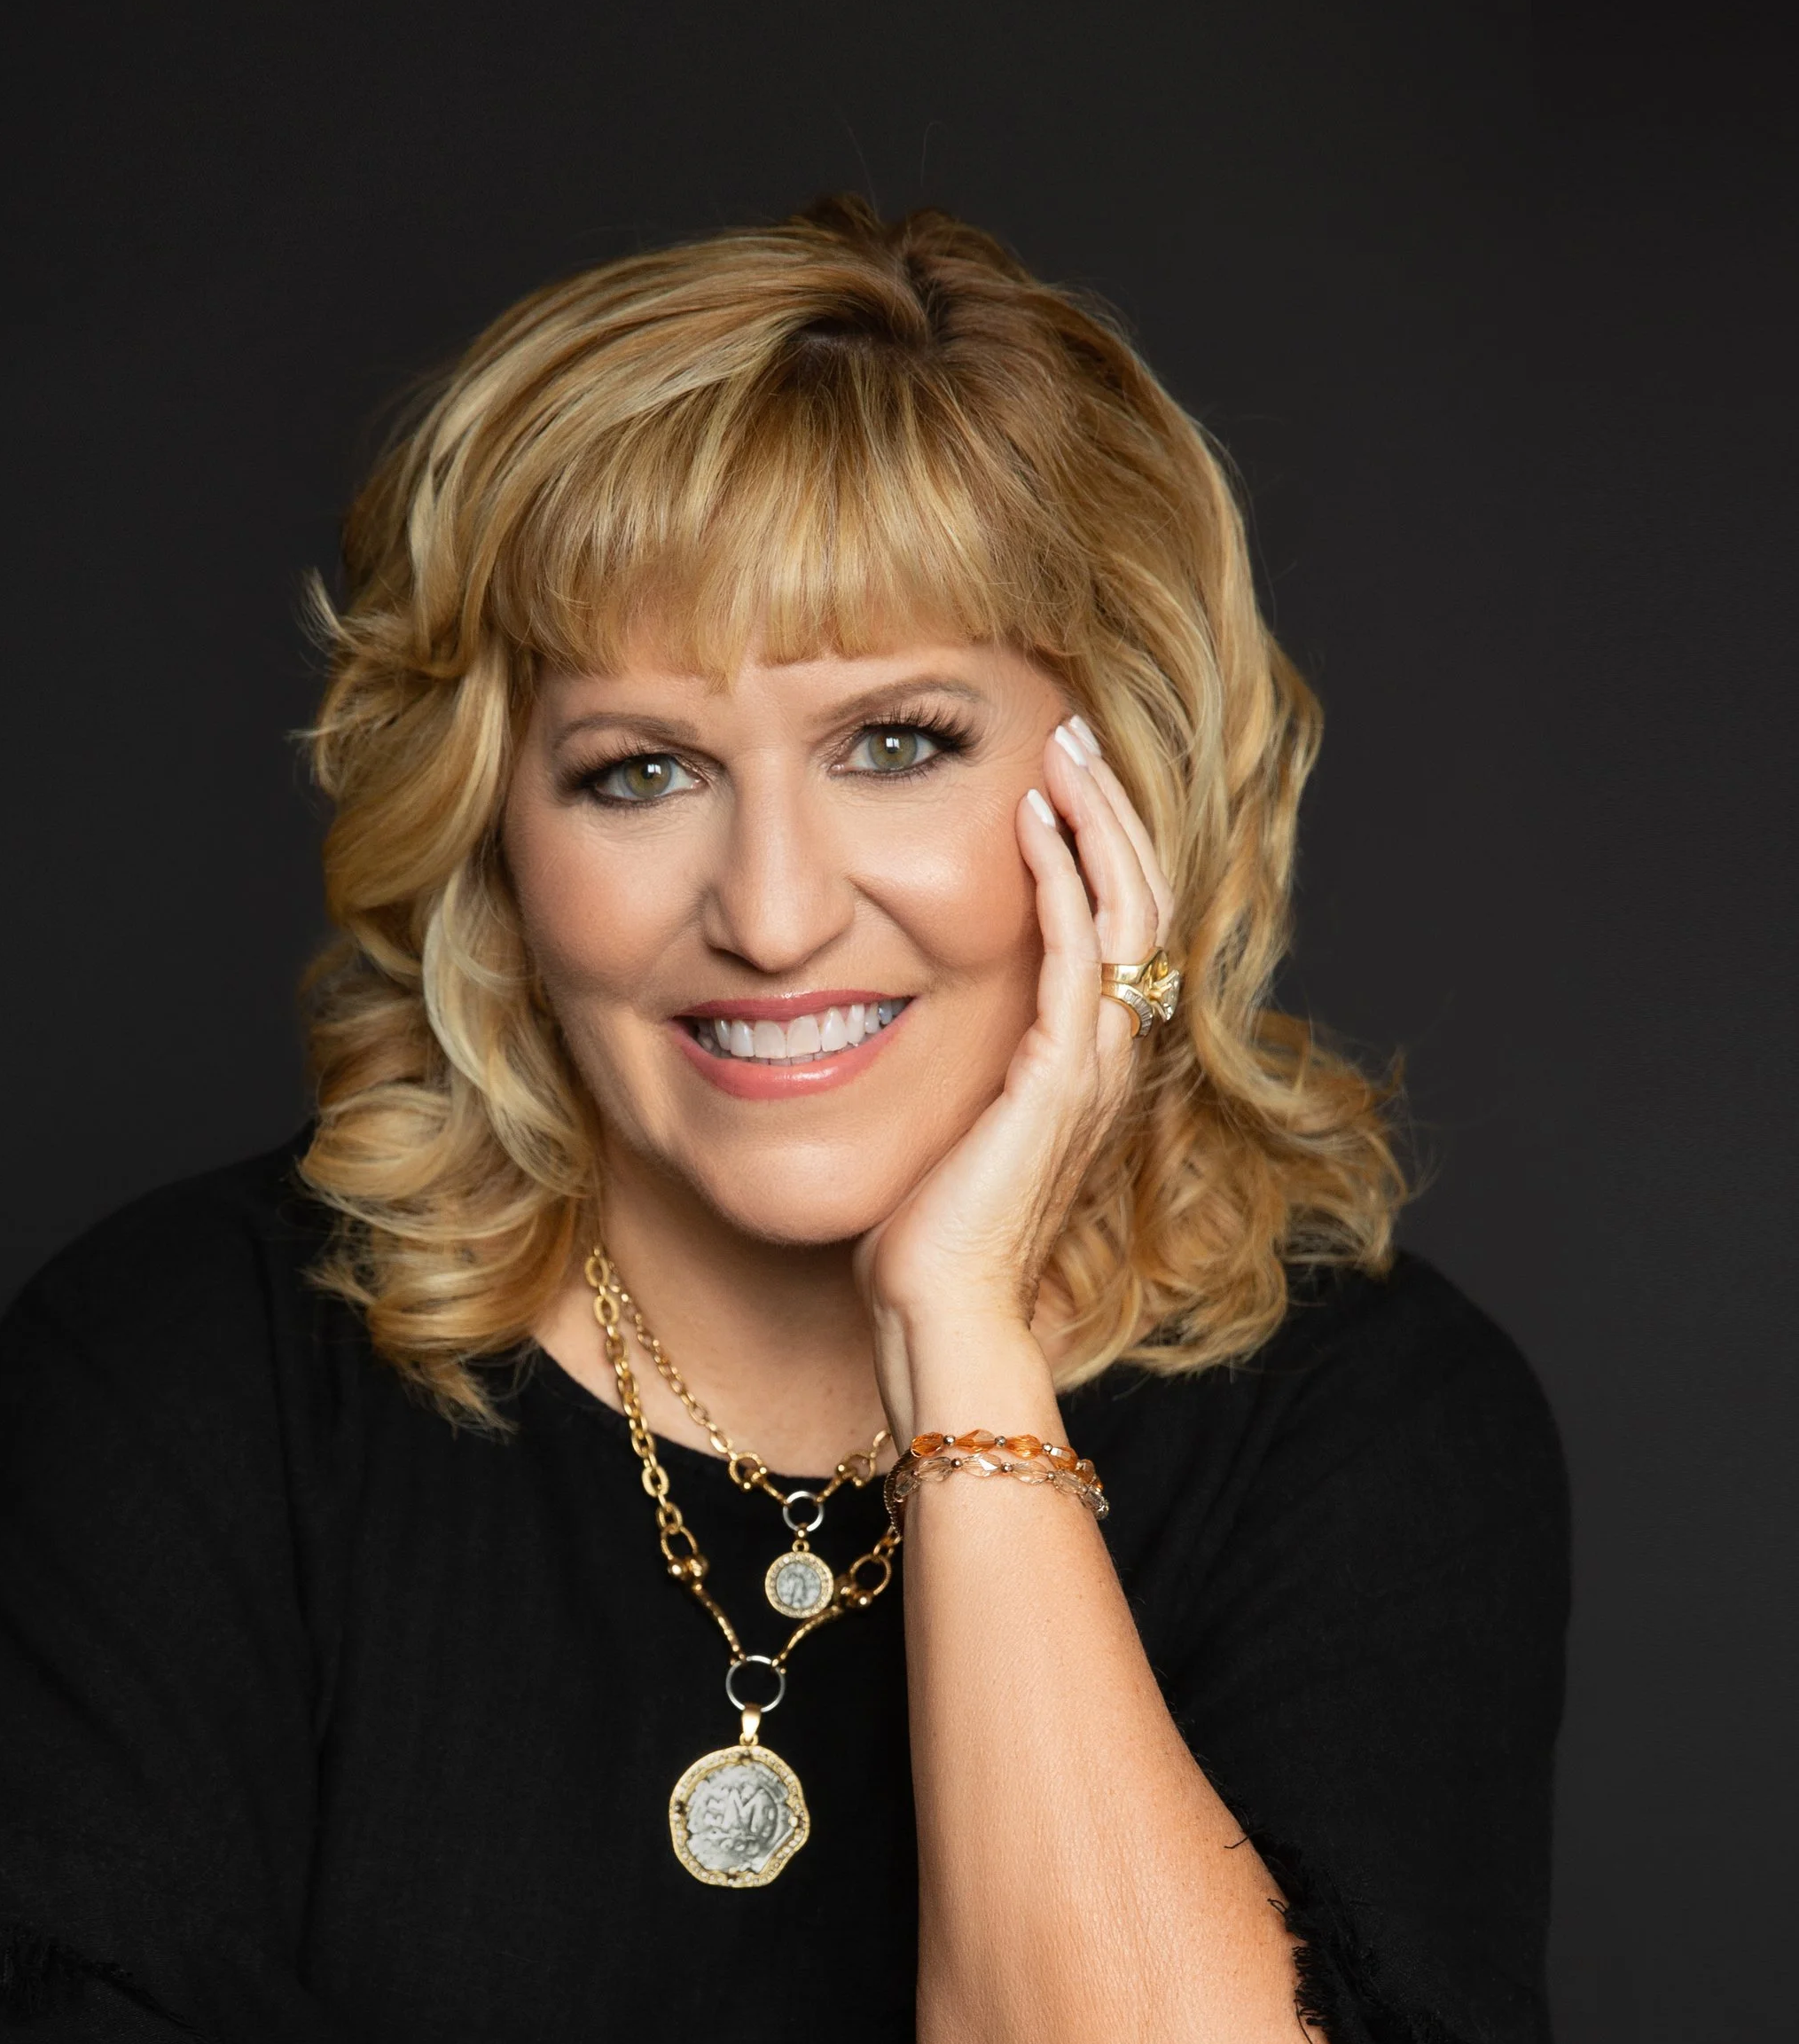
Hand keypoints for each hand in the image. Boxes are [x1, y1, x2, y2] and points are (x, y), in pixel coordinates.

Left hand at [857, 715, 1176, 1370]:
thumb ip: (960, 1062)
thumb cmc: (928, 1237)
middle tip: (1074, 730)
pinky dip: (1060, 877)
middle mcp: (1109, 1056)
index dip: (1102, 841)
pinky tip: (1030, 821)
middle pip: (1144, 897)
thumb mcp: (949, 1122)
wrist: (940, 1313)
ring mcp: (1093, 1066)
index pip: (1120, 923)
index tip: (1062, 773)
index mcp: (1087, 1061)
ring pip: (1129, 908)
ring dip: (1097, 819)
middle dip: (1111, 806)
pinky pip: (1076, 952)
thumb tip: (899, 1008)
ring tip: (1064, 748)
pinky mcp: (1060, 1078)